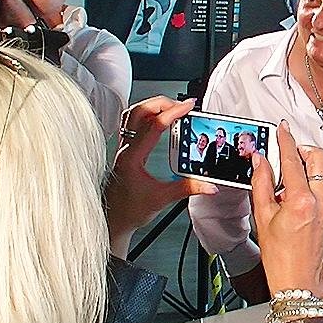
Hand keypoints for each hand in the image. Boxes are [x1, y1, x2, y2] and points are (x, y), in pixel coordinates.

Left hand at [107, 96, 217, 257]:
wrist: (113, 220)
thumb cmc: (129, 210)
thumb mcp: (162, 199)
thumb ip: (187, 189)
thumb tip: (209, 185)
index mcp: (132, 157)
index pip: (154, 125)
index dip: (173, 112)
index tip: (188, 106)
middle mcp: (125, 149)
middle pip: (139, 111)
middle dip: (163, 102)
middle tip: (183, 105)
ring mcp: (123, 148)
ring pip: (133, 114)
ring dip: (153, 106)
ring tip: (172, 108)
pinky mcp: (125, 150)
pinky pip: (132, 123)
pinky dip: (146, 114)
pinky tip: (158, 119)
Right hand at [252, 122, 322, 297]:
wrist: (299, 281)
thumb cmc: (280, 258)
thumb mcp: (262, 218)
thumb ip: (261, 184)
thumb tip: (260, 161)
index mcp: (302, 201)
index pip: (293, 160)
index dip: (285, 140)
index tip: (282, 130)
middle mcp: (322, 201)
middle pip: (319, 157)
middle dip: (303, 149)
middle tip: (287, 153)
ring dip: (307, 167)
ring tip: (287, 180)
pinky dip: (311, 182)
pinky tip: (295, 194)